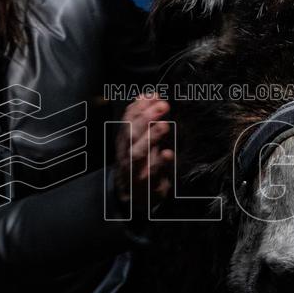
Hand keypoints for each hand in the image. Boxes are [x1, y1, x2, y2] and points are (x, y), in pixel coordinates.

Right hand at [115, 94, 172, 210]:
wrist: (132, 197)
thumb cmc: (138, 164)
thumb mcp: (137, 140)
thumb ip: (143, 120)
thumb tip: (149, 96)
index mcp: (125, 141)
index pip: (128, 120)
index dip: (138, 107)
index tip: (151, 95)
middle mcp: (127, 154)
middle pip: (132, 134)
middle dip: (146, 117)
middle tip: (162, 105)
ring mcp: (135, 169)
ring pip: (138, 152)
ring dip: (151, 137)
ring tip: (164, 126)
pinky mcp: (146, 183)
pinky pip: (152, 172)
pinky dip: (159, 162)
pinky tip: (168, 154)